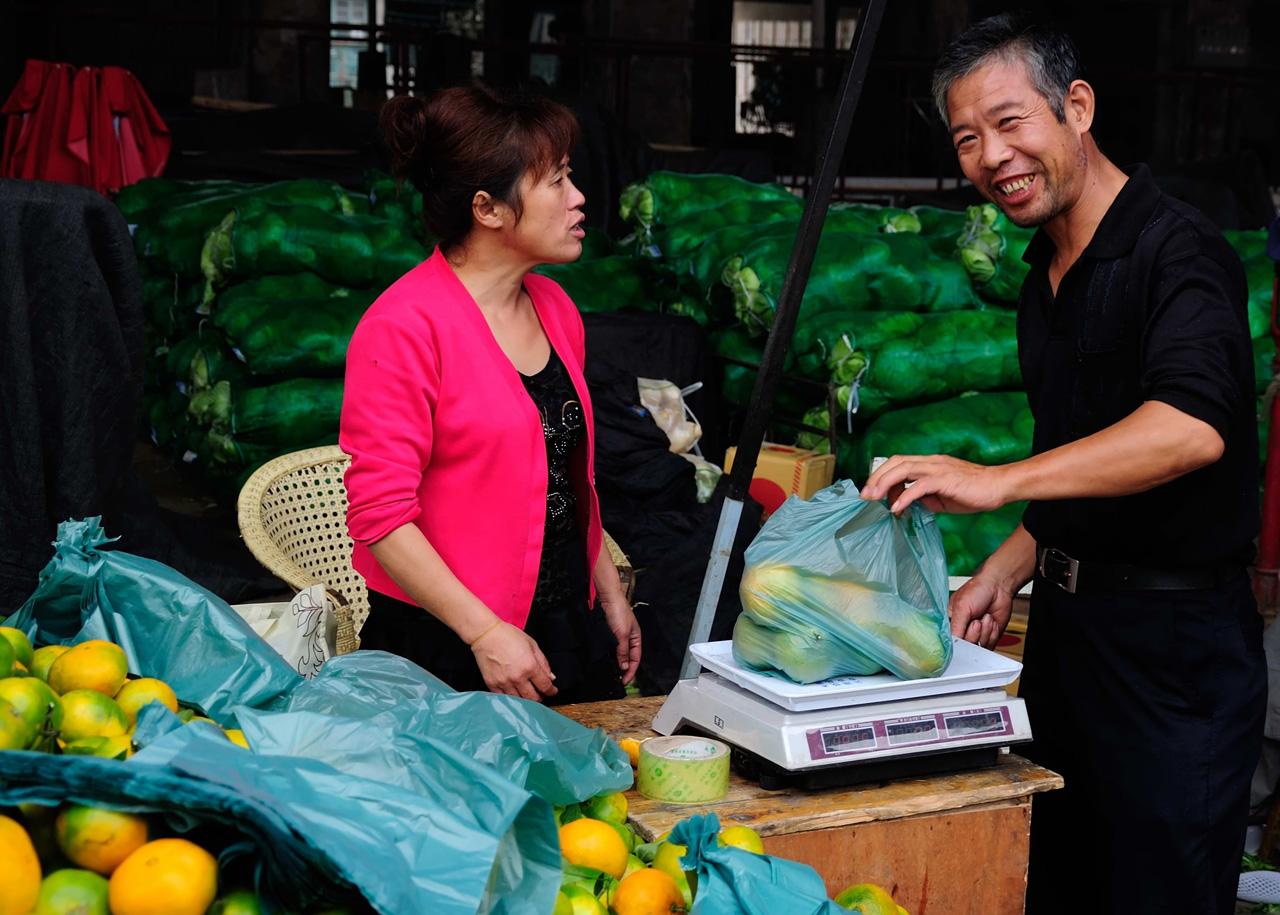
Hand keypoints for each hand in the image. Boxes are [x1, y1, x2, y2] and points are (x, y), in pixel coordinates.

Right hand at [470, 621, 557, 701]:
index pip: (545, 686)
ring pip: (519, 701)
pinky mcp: (492, 684)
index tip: (552, 691)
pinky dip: (511, 698)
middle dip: (540, 697)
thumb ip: (543, 662)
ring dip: (526, 700)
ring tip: (527, 694)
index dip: (551, 691)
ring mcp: (504, 682)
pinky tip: (514, 693)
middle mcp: (517, 677)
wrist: (486, 634)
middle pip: (533, 698)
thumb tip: (550, 677)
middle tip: (540, 693)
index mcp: (530, 666)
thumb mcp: (532, 645)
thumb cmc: (508, 636)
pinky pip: (504, 698)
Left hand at [599, 592, 641, 685]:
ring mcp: (618, 635)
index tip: (625, 681)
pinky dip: (609, 655)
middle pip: (628, 658)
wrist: (607, 597)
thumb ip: (623, 651)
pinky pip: (611, 647)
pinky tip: (605, 659)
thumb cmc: (618, 611)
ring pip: (619, 653)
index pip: (636, 659)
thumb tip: (625, 667)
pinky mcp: (609, 633)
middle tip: (619, 680)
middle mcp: (628, 638)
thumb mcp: (622, 634)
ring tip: (612, 673)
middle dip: (625, 669)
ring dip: (616, 663)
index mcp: (636, 638)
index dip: (631, 671)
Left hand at [861, 454, 1011, 514]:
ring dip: (884, 484)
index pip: (898, 462)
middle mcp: (931, 462)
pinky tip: (896, 508)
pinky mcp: (945, 479)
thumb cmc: (974, 491)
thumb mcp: (942, 496)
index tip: (871, 491)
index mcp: (929, 464)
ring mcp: (938, 469)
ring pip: (903, 469)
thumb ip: (924, 497)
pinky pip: (919, 486)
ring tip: (874, 499)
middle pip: (895, 462)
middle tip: (865, 496)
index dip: (881, 474)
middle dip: (876, 477)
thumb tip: (907, 504)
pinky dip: (904, 496)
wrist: (999, 486)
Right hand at [948, 575, 1014, 649]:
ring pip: (978, 647)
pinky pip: (990, 645)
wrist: (999, 588)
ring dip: (985, 632)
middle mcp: (963, 630)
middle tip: (976, 621)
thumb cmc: (977, 591)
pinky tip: (991, 622)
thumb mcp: (961, 607)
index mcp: (951, 622)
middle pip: (965, 647)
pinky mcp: (989, 637)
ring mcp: (976, 635)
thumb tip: (952, 643)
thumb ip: (955, 627)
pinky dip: (992, 634)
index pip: (950, 641)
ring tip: (985, 618)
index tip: (963, 636)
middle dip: (974, 634)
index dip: (958, 642)